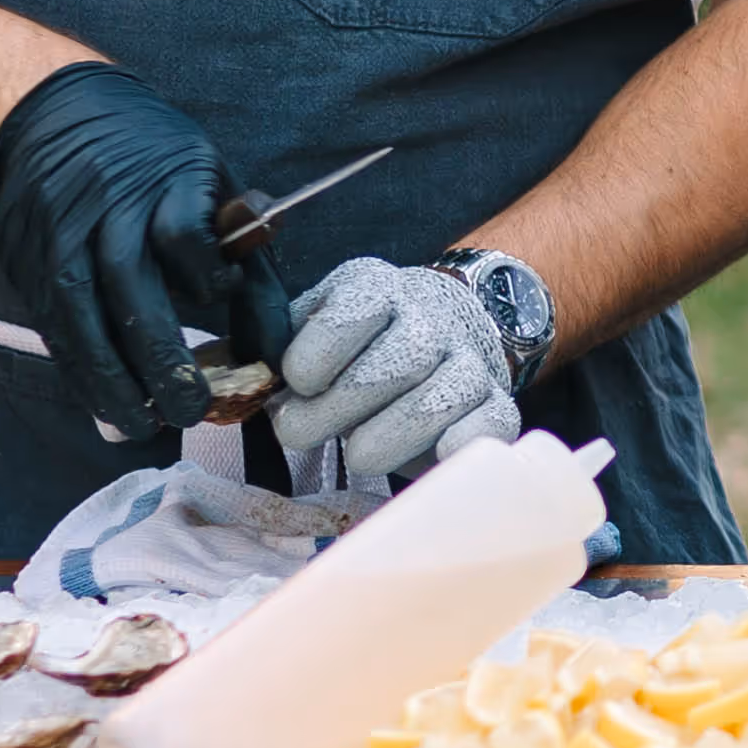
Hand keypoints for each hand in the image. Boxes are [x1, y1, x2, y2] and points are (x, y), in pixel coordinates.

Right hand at [0, 63, 293, 437]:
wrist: (55, 115)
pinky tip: (103, 401)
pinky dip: (77, 368)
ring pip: (78, 313)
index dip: (206, 277)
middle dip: (160, 358)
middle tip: (189, 413)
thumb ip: (248, 266)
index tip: (223, 298)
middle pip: (129, 286)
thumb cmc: (156, 163)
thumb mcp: (215, 187)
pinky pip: (49, 324)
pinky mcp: (22, 258)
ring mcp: (55, 233)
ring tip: (141, 425)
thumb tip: (277, 354)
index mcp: (162, 179)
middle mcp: (103, 206)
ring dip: (110, 379)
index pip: (183, 235)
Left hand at [269, 257, 520, 485]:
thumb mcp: (315, 324)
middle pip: (394, 364)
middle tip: (301, 433)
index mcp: (376, 289)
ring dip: (386, 438)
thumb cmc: (360, 344)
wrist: (444, 330)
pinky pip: (485, 428)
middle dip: (338, 409)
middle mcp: (429, 320)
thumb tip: (251, 381)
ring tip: (357, 454)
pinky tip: (431, 457)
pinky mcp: (495, 405)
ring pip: (435, 402)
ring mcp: (468, 363)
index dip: (317, 356)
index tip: (296, 382)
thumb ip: (281, 345)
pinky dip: (457, 448)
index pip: (353, 313)